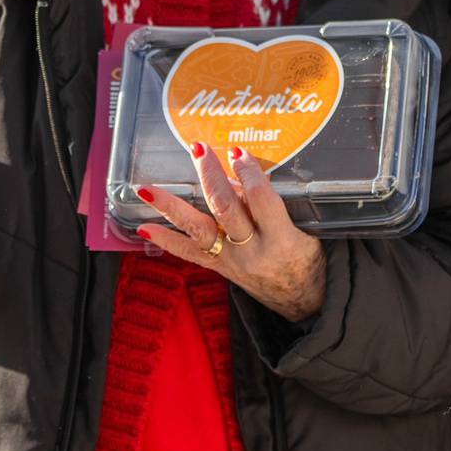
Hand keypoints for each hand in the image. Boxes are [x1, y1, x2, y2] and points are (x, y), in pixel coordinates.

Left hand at [137, 143, 326, 322]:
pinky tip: (143, 227)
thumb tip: (237, 174)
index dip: (249, 173)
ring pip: (198, 230)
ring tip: (147, 189)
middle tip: (199, 149)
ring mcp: (232, 262)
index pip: (261, 200)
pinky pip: (188, 254)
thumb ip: (272, 205)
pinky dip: (165, 240)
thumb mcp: (303, 230)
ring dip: (172, 207)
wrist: (302, 302)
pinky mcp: (219, 269)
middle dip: (211, 176)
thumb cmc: (307, 258)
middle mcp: (252, 252)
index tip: (238, 151)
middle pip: (225, 209)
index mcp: (281, 240)